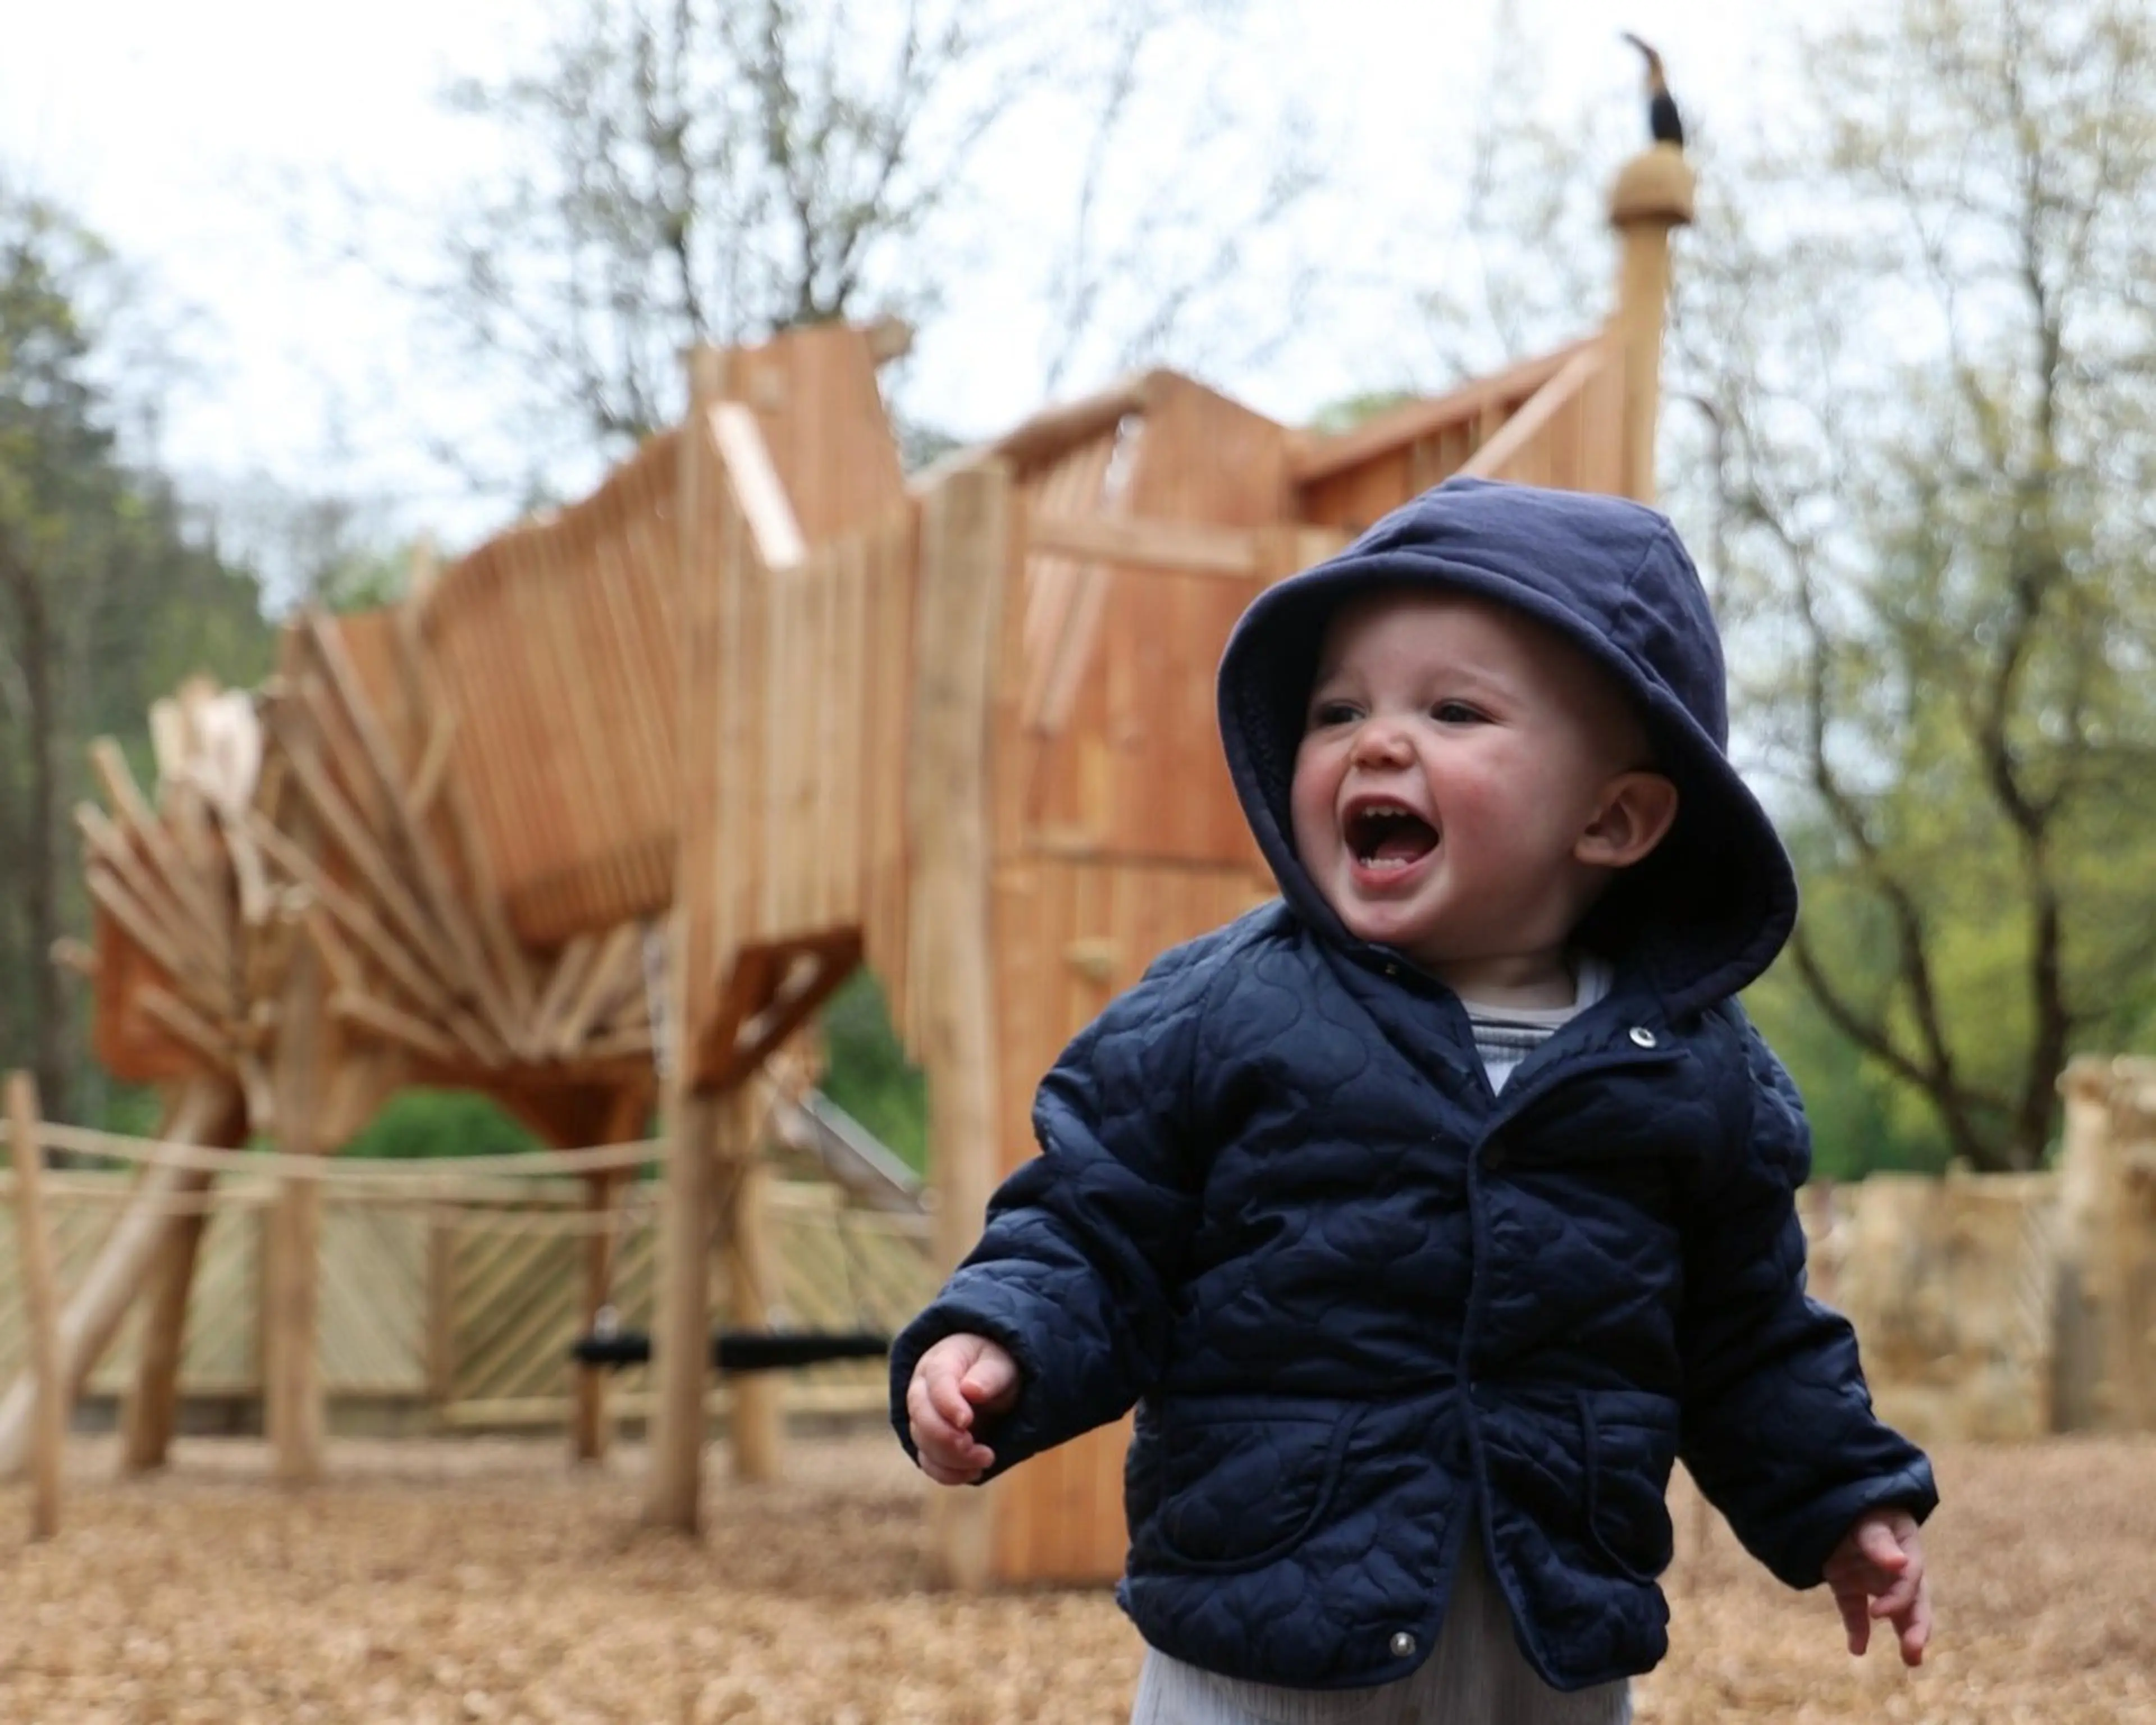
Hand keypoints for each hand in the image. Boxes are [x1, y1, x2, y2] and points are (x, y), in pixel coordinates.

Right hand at [905, 1333, 1019, 1485]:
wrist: (987, 1380)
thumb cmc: (993, 1367)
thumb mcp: (1000, 1364)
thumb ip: (989, 1375)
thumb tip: (971, 1390)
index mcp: (940, 1361)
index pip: (936, 1380)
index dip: (948, 1403)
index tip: (966, 1421)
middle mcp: (923, 1389)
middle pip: (921, 1415)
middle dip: (946, 1437)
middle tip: (976, 1447)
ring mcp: (922, 1418)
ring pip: (923, 1443)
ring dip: (953, 1458)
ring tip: (987, 1458)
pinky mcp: (928, 1442)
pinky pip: (928, 1463)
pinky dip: (948, 1473)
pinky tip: (974, 1472)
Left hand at [1824, 1508, 1930, 1666]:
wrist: (1825, 1492)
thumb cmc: (1856, 1502)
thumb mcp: (1868, 1518)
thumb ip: (1879, 1541)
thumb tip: (1900, 1564)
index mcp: (1907, 1547)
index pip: (1910, 1579)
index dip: (1898, 1599)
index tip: (1878, 1612)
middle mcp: (1895, 1567)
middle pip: (1914, 1602)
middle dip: (1917, 1628)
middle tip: (1914, 1653)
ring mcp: (1871, 1576)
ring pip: (1893, 1610)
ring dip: (1902, 1633)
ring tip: (1910, 1659)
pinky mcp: (1847, 1583)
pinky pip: (1855, 1610)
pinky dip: (1857, 1630)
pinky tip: (1857, 1649)